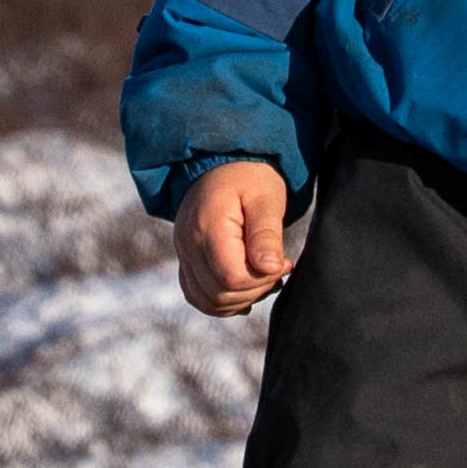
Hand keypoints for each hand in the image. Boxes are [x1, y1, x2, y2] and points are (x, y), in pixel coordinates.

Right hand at [175, 159, 297, 314]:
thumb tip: (271, 268)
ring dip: (241, 299)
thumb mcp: (266, 198)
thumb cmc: (249, 179)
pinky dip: (224, 300)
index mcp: (208, 226)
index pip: (232, 277)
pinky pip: (200, 296)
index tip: (283, 262)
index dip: (262, 279)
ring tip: (263, 277)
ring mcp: (184, 254)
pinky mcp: (186, 261)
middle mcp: (188, 243)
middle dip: (255, 290)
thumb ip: (267, 234)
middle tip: (276, 268)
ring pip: (208, 301)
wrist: (222, 166)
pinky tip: (246, 286)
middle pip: (219, 293)